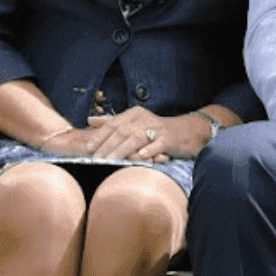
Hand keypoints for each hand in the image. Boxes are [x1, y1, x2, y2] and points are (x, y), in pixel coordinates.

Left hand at [36, 106, 207, 162]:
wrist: (187, 131)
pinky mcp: (169, 138)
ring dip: (122, 150)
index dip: (99, 135)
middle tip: (95, 159)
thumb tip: (90, 121)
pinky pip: (158, 144)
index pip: (113, 124)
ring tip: (110, 161)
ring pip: (136, 138)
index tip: (87, 148)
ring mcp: (158, 128)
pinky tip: (140, 157)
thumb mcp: (134, 123)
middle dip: (107, 146)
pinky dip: (148, 150)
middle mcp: (144, 118)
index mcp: (134, 114)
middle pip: (122, 131)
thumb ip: (112, 121)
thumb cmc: (156, 130)